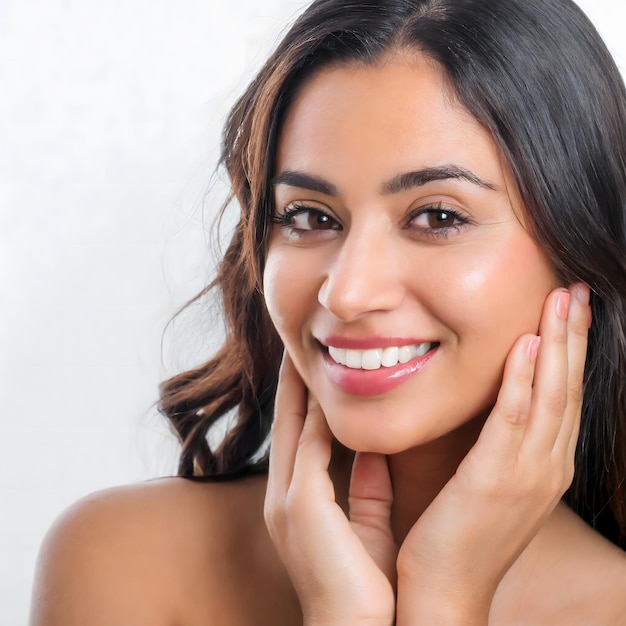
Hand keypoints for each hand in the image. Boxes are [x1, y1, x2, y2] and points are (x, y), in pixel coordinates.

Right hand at [264, 354, 395, 625]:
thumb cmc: (366, 585)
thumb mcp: (367, 526)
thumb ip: (367, 487)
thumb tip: (373, 450)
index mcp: (298, 501)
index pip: (298, 435)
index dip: (301, 397)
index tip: (313, 363)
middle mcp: (283, 495)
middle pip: (285, 422)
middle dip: (292, 381)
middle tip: (300, 340)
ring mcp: (287, 500)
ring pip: (292, 426)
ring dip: (299, 386)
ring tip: (306, 348)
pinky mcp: (301, 506)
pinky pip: (309, 447)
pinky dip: (316, 414)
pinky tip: (326, 386)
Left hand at [395, 284, 590, 623]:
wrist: (446, 591)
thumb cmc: (461, 535)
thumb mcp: (490, 484)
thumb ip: (498, 445)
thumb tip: (492, 405)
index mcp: (544, 465)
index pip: (563, 395)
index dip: (569, 349)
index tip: (567, 308)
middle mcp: (547, 465)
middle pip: (568, 386)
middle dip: (573, 335)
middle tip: (577, 288)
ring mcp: (528, 473)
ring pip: (552, 394)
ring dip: (558, 343)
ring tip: (563, 298)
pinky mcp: (497, 478)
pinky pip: (515, 418)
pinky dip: (526, 379)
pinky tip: (528, 344)